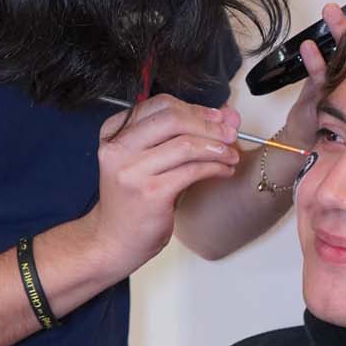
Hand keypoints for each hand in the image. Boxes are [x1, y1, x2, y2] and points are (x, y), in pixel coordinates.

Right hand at [89, 95, 241, 278]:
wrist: (113, 240)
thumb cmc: (133, 201)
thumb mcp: (150, 161)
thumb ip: (182, 135)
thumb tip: (226, 115)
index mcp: (114, 133)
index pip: (160, 105)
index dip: (195, 108)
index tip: (218, 117)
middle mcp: (119, 148)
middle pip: (173, 119)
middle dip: (209, 124)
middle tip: (231, 133)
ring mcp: (132, 171)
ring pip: (186, 145)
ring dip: (217, 147)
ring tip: (231, 155)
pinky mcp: (151, 193)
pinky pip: (192, 170)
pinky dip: (214, 167)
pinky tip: (224, 171)